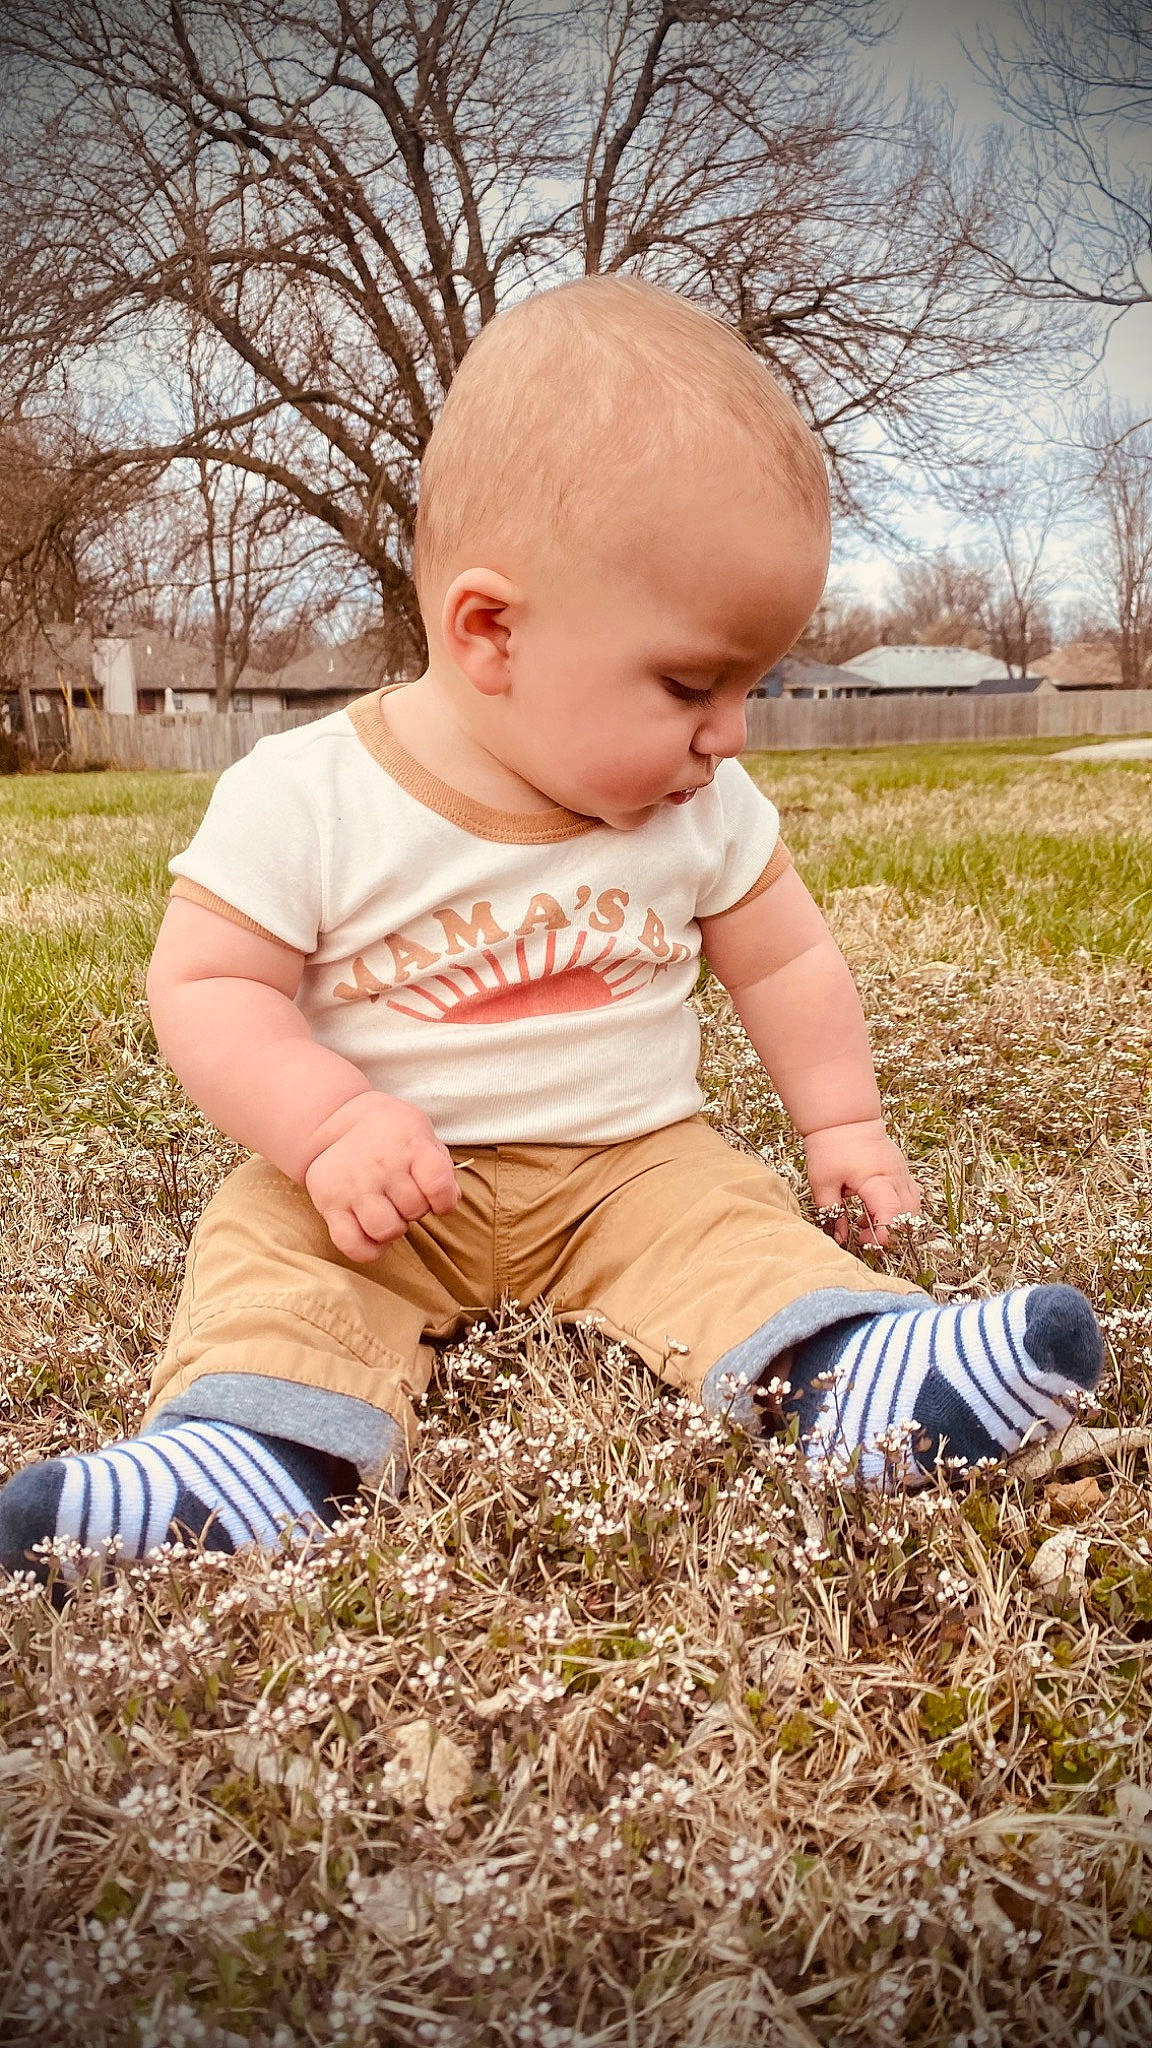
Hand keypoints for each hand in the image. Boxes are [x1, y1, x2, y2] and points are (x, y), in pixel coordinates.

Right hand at [304, 1093, 460, 1261]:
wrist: (338, 1118)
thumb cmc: (393, 1136)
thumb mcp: (423, 1136)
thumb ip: (440, 1168)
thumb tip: (450, 1201)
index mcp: (411, 1144)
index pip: (438, 1183)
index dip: (444, 1200)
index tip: (439, 1199)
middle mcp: (381, 1164)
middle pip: (414, 1210)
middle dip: (415, 1209)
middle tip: (402, 1196)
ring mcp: (353, 1184)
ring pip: (385, 1230)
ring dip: (392, 1229)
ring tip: (387, 1212)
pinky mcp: (328, 1202)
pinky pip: (351, 1244)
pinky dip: (368, 1249)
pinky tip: (372, 1235)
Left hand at [803, 1118, 920, 1249]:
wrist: (844, 1119)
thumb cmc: (831, 1147)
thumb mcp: (822, 1182)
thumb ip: (832, 1212)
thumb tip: (840, 1237)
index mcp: (876, 1177)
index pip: (891, 1209)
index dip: (887, 1229)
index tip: (875, 1243)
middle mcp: (895, 1177)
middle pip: (908, 1213)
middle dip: (891, 1232)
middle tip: (865, 1238)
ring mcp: (902, 1174)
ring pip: (912, 1207)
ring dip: (895, 1222)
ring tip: (865, 1225)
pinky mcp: (902, 1172)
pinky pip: (909, 1197)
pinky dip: (897, 1210)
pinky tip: (874, 1211)